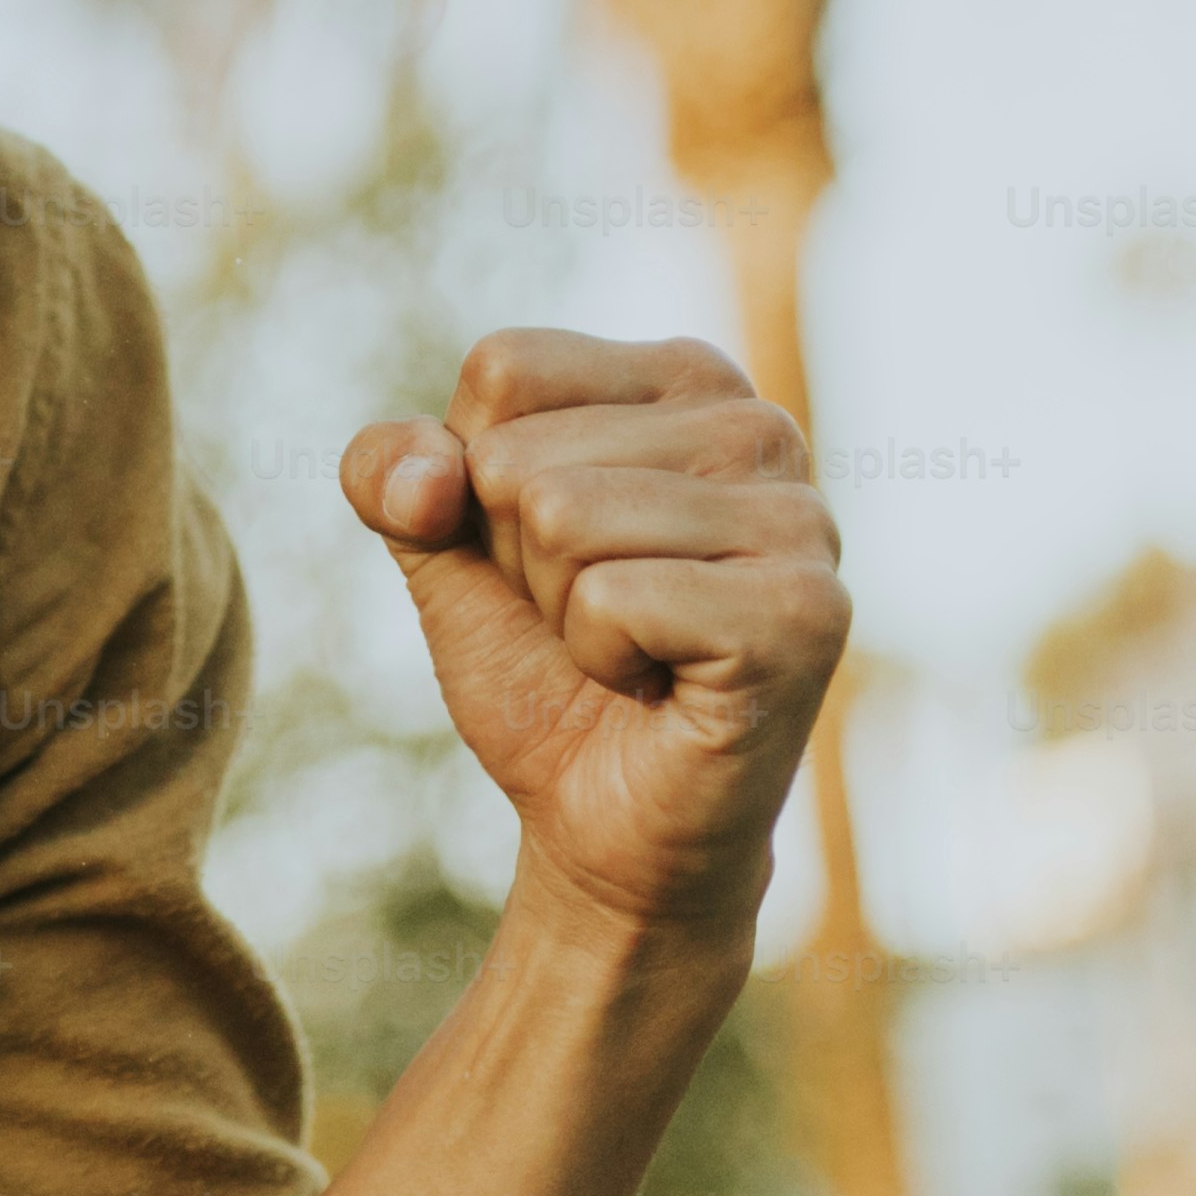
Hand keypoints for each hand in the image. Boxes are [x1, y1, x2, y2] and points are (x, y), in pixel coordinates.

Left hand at [340, 330, 845, 944]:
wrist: (605, 826)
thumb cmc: (542, 669)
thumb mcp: (438, 547)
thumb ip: (392, 472)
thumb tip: (428, 470)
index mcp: (689, 377)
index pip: (506, 368)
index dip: (480, 479)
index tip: (553, 553)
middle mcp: (760, 426)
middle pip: (521, 452)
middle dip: (522, 557)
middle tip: (597, 619)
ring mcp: (800, 517)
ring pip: (561, 515)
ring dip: (562, 609)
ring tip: (631, 649)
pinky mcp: (803, 612)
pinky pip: (612, 597)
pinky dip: (603, 657)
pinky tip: (664, 686)